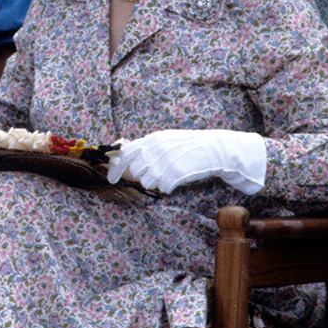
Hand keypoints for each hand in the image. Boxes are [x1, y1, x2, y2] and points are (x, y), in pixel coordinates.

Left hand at [106, 128, 267, 194]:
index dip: (115, 168)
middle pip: (136, 171)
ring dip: (156, 182)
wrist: (216, 149)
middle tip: (158, 173)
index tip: (111, 179)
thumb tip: (125, 158)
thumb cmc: (189, 147)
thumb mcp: (166, 141)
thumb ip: (147, 148)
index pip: (125, 153)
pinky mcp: (176, 173)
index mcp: (153, 139)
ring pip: (147, 181)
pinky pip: (162, 187)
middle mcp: (156, 149)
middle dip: (143, 175)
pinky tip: (176, 181)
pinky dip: (167, 186)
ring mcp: (166, 161)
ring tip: (168, 175)